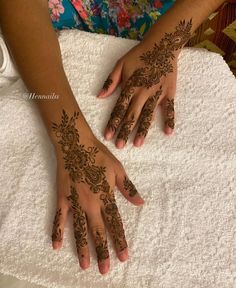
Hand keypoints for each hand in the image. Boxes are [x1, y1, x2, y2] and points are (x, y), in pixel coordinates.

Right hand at [51, 110, 143, 274]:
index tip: (123, 257)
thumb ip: (128, 188)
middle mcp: (90, 202)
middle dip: (102, 251)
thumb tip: (140, 202)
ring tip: (85, 265)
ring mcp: (74, 201)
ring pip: (79, 229)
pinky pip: (59, 218)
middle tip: (105, 269)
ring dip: (82, 248)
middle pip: (97, 231)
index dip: (120, 241)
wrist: (75, 143)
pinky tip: (56, 246)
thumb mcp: (118, 169)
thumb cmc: (98, 154)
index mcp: (105, 196)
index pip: (115, 223)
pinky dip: (57, 232)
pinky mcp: (62, 197)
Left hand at [97, 20, 191, 148]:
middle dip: (125, 131)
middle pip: (132, 115)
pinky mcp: (169, 92)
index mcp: (130, 86)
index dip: (112, 122)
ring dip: (143, 130)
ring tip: (137, 144)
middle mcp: (143, 92)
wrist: (162, 44)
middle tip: (119, 146)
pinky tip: (168, 132)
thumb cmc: (139, 55)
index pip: (119, 108)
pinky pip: (170, 108)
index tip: (107, 135)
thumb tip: (99, 96)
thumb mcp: (121, 63)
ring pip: (148, 115)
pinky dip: (170, 119)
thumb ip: (111, 81)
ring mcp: (157, 93)